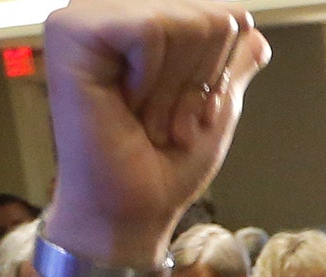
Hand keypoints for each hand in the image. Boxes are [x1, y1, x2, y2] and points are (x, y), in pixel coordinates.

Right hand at [40, 0, 270, 266]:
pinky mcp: (69, 30)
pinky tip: (127, 103)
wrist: (133, 209)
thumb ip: (231, 61)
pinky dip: (154, 79)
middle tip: (164, 119)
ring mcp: (85, 15)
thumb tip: (256, 33)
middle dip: (199, 79)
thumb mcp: (214, 101)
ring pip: (184, 20)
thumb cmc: (165, 161)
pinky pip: (150, 28)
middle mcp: (108, 8)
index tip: (187, 111)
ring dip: (178, 88)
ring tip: (148, 117)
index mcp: (137, 16)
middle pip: (208, 14)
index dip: (218, 69)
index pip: (221, 12)